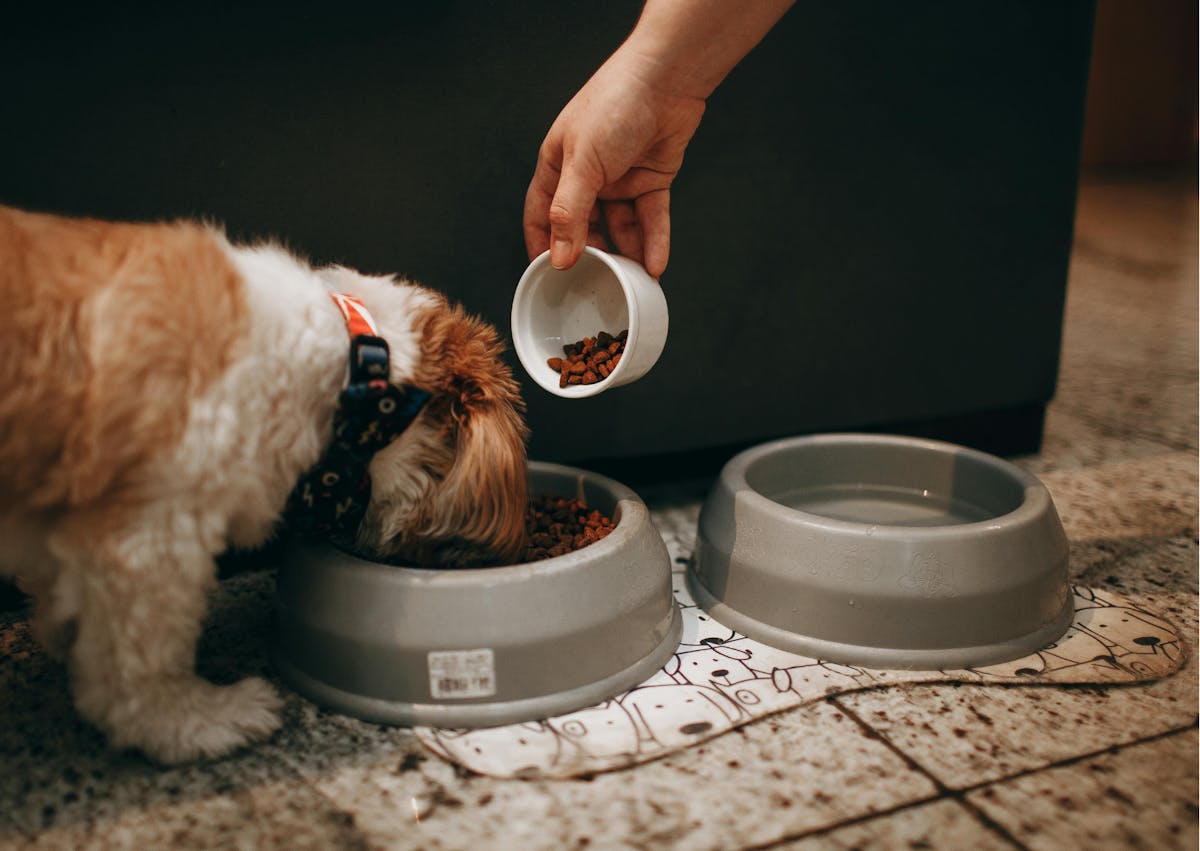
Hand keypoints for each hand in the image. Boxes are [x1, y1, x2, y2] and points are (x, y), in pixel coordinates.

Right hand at [523, 48, 706, 278]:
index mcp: (559, 166)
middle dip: (591, 256)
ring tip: (631, 281)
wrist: (666, 78)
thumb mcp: (582, 163)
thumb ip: (570, 212)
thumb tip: (559, 257)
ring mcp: (621, 179)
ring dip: (627, 253)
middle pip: (584, 227)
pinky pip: (650, 218)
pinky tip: (654, 264)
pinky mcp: (652, 179)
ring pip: (620, 227)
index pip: (541, 215)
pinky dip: (653, 241)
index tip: (548, 277)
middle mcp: (588, 175)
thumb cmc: (614, 105)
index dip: (542, 246)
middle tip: (596, 285)